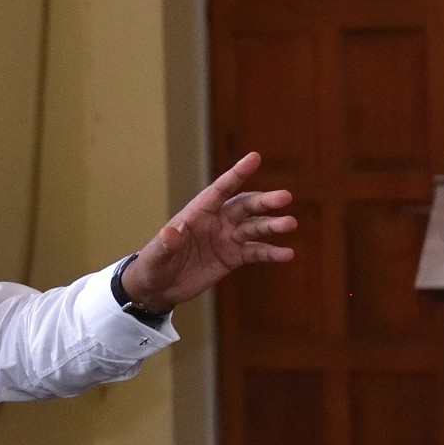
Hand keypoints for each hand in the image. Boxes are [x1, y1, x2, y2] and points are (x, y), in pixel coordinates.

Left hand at [120, 152, 295, 313]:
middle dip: (263, 201)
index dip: (236, 174)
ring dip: (273, 225)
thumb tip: (171, 233)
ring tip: (290, 223)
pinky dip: (271, 253)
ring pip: (254, 227)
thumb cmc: (153, 265)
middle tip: (284, 197)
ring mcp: (226, 238)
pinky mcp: (233, 256)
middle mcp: (216, 221)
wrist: (159, 287)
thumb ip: (165, 245)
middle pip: (244, 206)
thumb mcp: (155, 256)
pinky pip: (256, 252)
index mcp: (197, 212)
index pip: (220, 189)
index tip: (254, 158)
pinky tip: (287, 253)